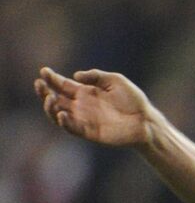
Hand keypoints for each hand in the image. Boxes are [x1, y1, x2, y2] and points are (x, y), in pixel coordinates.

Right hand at [34, 67, 156, 146]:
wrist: (145, 120)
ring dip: (49, 107)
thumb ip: (96, 76)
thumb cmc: (133, 100)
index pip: (62, 84)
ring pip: (58, 114)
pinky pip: (72, 128)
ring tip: (49, 98)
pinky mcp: (89, 132)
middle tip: (40, 84)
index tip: (44, 71)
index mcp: (85, 92)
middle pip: (55, 99)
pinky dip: (64, 122)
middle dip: (44, 91)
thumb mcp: (115, 80)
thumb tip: (76, 75)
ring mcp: (84, 119)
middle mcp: (81, 106)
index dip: (51, 78)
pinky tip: (61, 114)